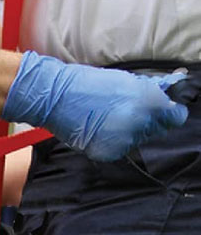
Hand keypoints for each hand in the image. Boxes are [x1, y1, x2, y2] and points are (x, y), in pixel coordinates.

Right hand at [2, 51, 188, 161]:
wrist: (58, 98)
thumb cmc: (90, 84)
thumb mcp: (128, 81)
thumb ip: (150, 93)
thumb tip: (165, 101)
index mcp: (149, 103)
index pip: (176, 117)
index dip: (169, 112)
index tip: (164, 111)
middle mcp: (140, 125)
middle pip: (156, 130)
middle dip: (147, 121)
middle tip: (126, 111)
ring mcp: (123, 141)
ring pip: (137, 140)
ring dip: (129, 132)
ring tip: (109, 119)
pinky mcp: (108, 153)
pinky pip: (119, 149)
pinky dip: (113, 142)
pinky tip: (101, 130)